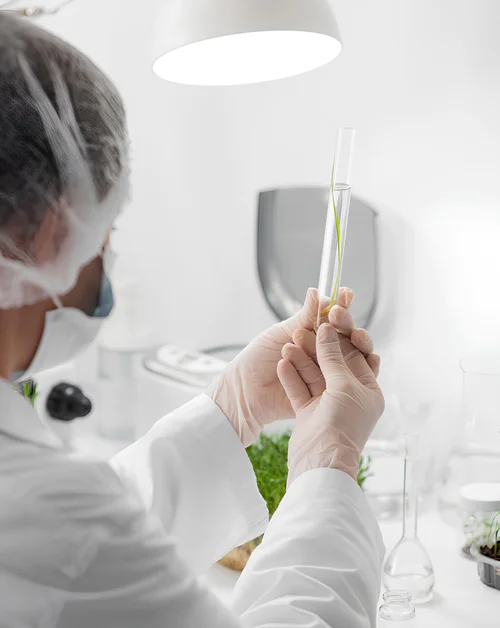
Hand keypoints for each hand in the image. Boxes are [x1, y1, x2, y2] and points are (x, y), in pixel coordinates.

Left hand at [208, 287, 375, 447]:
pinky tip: (356, 361)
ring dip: (358, 343)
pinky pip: (347, 384)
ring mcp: (329, 371)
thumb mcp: (280, 333)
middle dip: (347, 322)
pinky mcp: (330, 392)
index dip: (342, 305)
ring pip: (354, 357)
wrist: (245, 391)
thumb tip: (316, 292)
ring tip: (350, 336)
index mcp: (313, 334)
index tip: (345, 295)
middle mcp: (325, 351)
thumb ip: (303, 317)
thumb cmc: (257, 360)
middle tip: (340, 316)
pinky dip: (356, 371)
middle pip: (348, 335)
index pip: (334, 317)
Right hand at [278, 323, 384, 485]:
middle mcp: (350, 395)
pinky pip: (300, 389)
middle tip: (303, 328)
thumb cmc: (341, 426)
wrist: (320, 464)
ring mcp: (328, 404)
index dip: (343, 337)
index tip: (330, 320)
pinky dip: (291, 377)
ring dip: (301, 360)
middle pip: (332, 363)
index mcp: (368, 390)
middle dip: (318, 347)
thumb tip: (327, 329)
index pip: (357, 356)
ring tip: (286, 345)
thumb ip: (332, 356)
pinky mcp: (308, 412)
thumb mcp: (342, 385)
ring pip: (314, 374)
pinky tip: (282, 363)